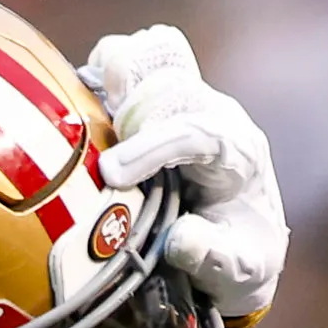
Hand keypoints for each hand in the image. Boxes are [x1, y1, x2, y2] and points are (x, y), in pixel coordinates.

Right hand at [85, 26, 288, 318]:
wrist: (244, 243)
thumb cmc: (241, 256)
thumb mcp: (238, 270)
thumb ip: (213, 258)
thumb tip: (180, 240)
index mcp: (240, 153)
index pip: (196, 132)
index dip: (150, 147)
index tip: (112, 174)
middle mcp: (214, 115)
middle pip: (170, 83)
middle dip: (130, 114)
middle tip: (101, 157)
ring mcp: (186, 101)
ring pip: (150, 57)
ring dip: (115, 80)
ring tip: (90, 118)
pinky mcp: (158, 101)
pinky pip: (130, 63)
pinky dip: (102, 76)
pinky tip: (83, 107)